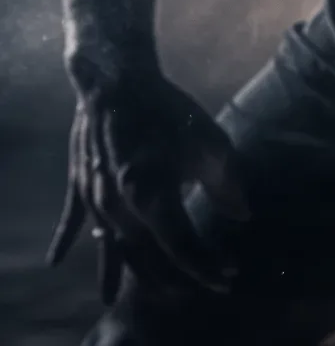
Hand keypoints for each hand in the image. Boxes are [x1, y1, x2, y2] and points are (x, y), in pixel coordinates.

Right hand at [48, 68, 249, 302]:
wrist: (117, 82)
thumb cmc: (169, 111)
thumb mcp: (211, 144)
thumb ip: (227, 184)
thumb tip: (243, 215)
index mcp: (154, 198)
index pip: (184, 247)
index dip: (208, 266)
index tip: (229, 274)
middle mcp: (120, 209)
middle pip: (148, 257)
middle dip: (176, 276)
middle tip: (199, 286)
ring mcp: (96, 199)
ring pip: (114, 249)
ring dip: (134, 270)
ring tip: (154, 288)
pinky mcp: (80, 183)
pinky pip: (71, 221)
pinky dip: (66, 242)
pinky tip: (54, 263)